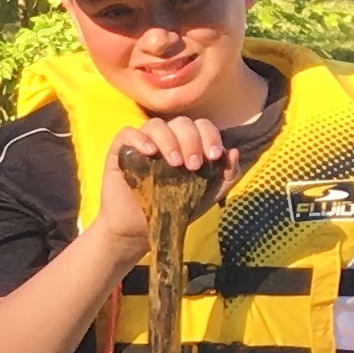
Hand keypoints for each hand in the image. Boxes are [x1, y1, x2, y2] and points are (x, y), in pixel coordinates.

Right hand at [94, 115, 232, 250]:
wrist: (141, 229)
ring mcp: (142, 143)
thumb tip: (233, 151)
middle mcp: (166, 139)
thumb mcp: (209, 195)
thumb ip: (226, 175)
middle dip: (191, 140)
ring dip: (169, 140)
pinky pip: (128, 133)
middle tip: (193, 166)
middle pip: (181, 122)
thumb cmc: (175, 209)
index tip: (214, 157)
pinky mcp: (120, 151)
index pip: (202, 126)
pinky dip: (139, 138)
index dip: (210, 136)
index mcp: (188, 144)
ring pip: (156, 124)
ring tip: (173, 163)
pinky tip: (149, 153)